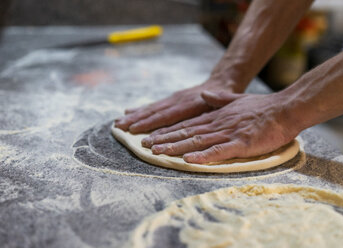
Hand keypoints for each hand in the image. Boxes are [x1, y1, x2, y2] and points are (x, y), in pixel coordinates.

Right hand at [114, 75, 244, 133]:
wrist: (222, 81)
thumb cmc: (223, 97)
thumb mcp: (220, 104)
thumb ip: (207, 111)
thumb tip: (196, 119)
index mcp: (189, 105)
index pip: (166, 117)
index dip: (150, 124)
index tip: (135, 131)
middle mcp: (178, 100)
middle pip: (154, 112)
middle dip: (136, 120)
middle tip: (119, 128)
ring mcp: (174, 99)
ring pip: (151, 108)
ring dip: (134, 115)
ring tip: (119, 122)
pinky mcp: (172, 98)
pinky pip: (155, 105)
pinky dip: (141, 109)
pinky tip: (129, 112)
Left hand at [142, 91, 297, 163]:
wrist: (285, 109)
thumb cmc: (263, 107)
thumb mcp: (237, 100)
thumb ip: (218, 99)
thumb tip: (204, 95)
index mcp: (216, 116)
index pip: (187, 124)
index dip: (169, 131)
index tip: (153, 136)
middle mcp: (217, 124)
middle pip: (186, 132)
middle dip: (165, 139)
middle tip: (146, 146)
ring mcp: (228, 133)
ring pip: (197, 141)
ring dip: (177, 147)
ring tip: (158, 152)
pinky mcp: (241, 143)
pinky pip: (218, 151)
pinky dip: (203, 156)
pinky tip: (188, 160)